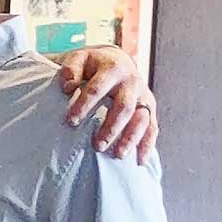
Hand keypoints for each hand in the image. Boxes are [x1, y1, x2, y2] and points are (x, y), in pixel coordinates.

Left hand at [55, 47, 157, 163]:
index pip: (97, 88)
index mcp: (112, 69)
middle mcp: (131, 83)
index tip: (71, 121)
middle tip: (97, 146)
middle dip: (111, 127)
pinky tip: (139, 161)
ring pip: (142, 119)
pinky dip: (147, 144)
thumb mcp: (78, 59)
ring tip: (118, 156)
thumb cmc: (91, 66)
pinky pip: (152, 127)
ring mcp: (143, 96)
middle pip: (124, 107)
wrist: (116, 61)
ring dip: (131, 138)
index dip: (85, 104)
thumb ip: (70, 69)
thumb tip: (69, 86)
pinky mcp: (148, 108)